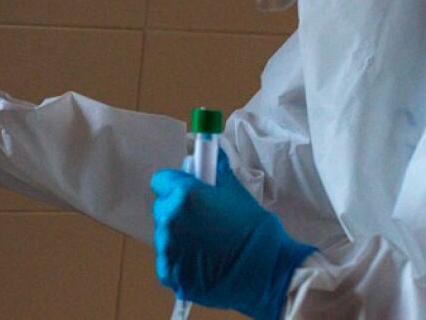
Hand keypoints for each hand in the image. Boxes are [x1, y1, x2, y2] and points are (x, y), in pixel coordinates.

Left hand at [151, 150, 314, 318]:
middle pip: (162, 208)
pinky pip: (168, 261)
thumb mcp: (235, 191)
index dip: (175, 185)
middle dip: (178, 212)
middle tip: (203, 221)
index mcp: (183, 194)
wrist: (265, 271)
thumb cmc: (253, 230)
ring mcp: (167, 248)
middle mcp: (170, 219)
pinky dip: (180, 263)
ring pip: (164, 236)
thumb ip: (216, 170)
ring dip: (179, 238)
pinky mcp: (169, 273)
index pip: (161, 180)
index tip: (187, 192)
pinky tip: (202, 264)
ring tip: (207, 246)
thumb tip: (210, 151)